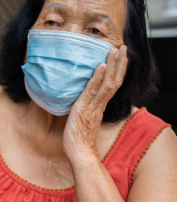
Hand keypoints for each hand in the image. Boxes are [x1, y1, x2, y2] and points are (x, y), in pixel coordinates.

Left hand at [63, 45, 127, 161]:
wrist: (79, 153)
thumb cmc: (78, 139)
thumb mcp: (83, 120)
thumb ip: (85, 109)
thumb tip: (79, 102)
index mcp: (99, 106)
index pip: (112, 85)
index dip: (117, 71)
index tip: (121, 58)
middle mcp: (99, 105)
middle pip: (114, 81)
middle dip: (119, 64)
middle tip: (123, 48)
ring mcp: (92, 106)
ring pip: (107, 83)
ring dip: (112, 66)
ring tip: (115, 51)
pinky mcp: (83, 108)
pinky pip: (92, 91)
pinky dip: (97, 78)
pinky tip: (101, 66)